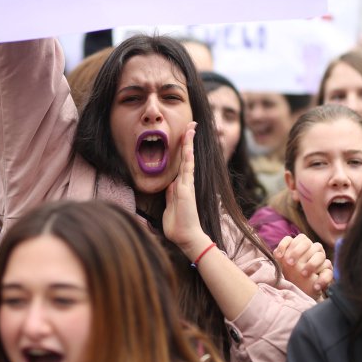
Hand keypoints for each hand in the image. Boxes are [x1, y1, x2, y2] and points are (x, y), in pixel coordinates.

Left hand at [162, 122, 206, 254]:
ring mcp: (187, 185)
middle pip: (186, 156)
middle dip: (188, 140)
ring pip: (188, 159)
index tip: (185, 135)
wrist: (186, 237)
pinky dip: (188, 157)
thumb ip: (170, 194)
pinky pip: (187, 170)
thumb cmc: (178, 224)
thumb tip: (170, 185)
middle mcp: (185, 182)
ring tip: (191, 128)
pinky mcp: (186, 190)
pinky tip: (188, 147)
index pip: (182, 162)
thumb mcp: (170, 206)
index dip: (183, 149)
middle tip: (192, 124)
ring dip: (189, 143)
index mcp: (180, 185)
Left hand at [272, 235, 331, 296]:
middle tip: (290, 264)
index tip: (280, 257)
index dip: (289, 244)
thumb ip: (280, 256)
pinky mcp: (329, 272)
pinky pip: (329, 273)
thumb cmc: (292, 274)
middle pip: (309, 243)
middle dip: (297, 252)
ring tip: (303, 275)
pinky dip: (322, 279)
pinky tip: (315, 286)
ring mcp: (323, 260)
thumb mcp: (283, 264)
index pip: (300, 238)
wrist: (302, 290)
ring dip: (311, 265)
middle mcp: (314, 250)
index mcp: (304, 245)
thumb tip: (277, 254)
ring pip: (320, 255)